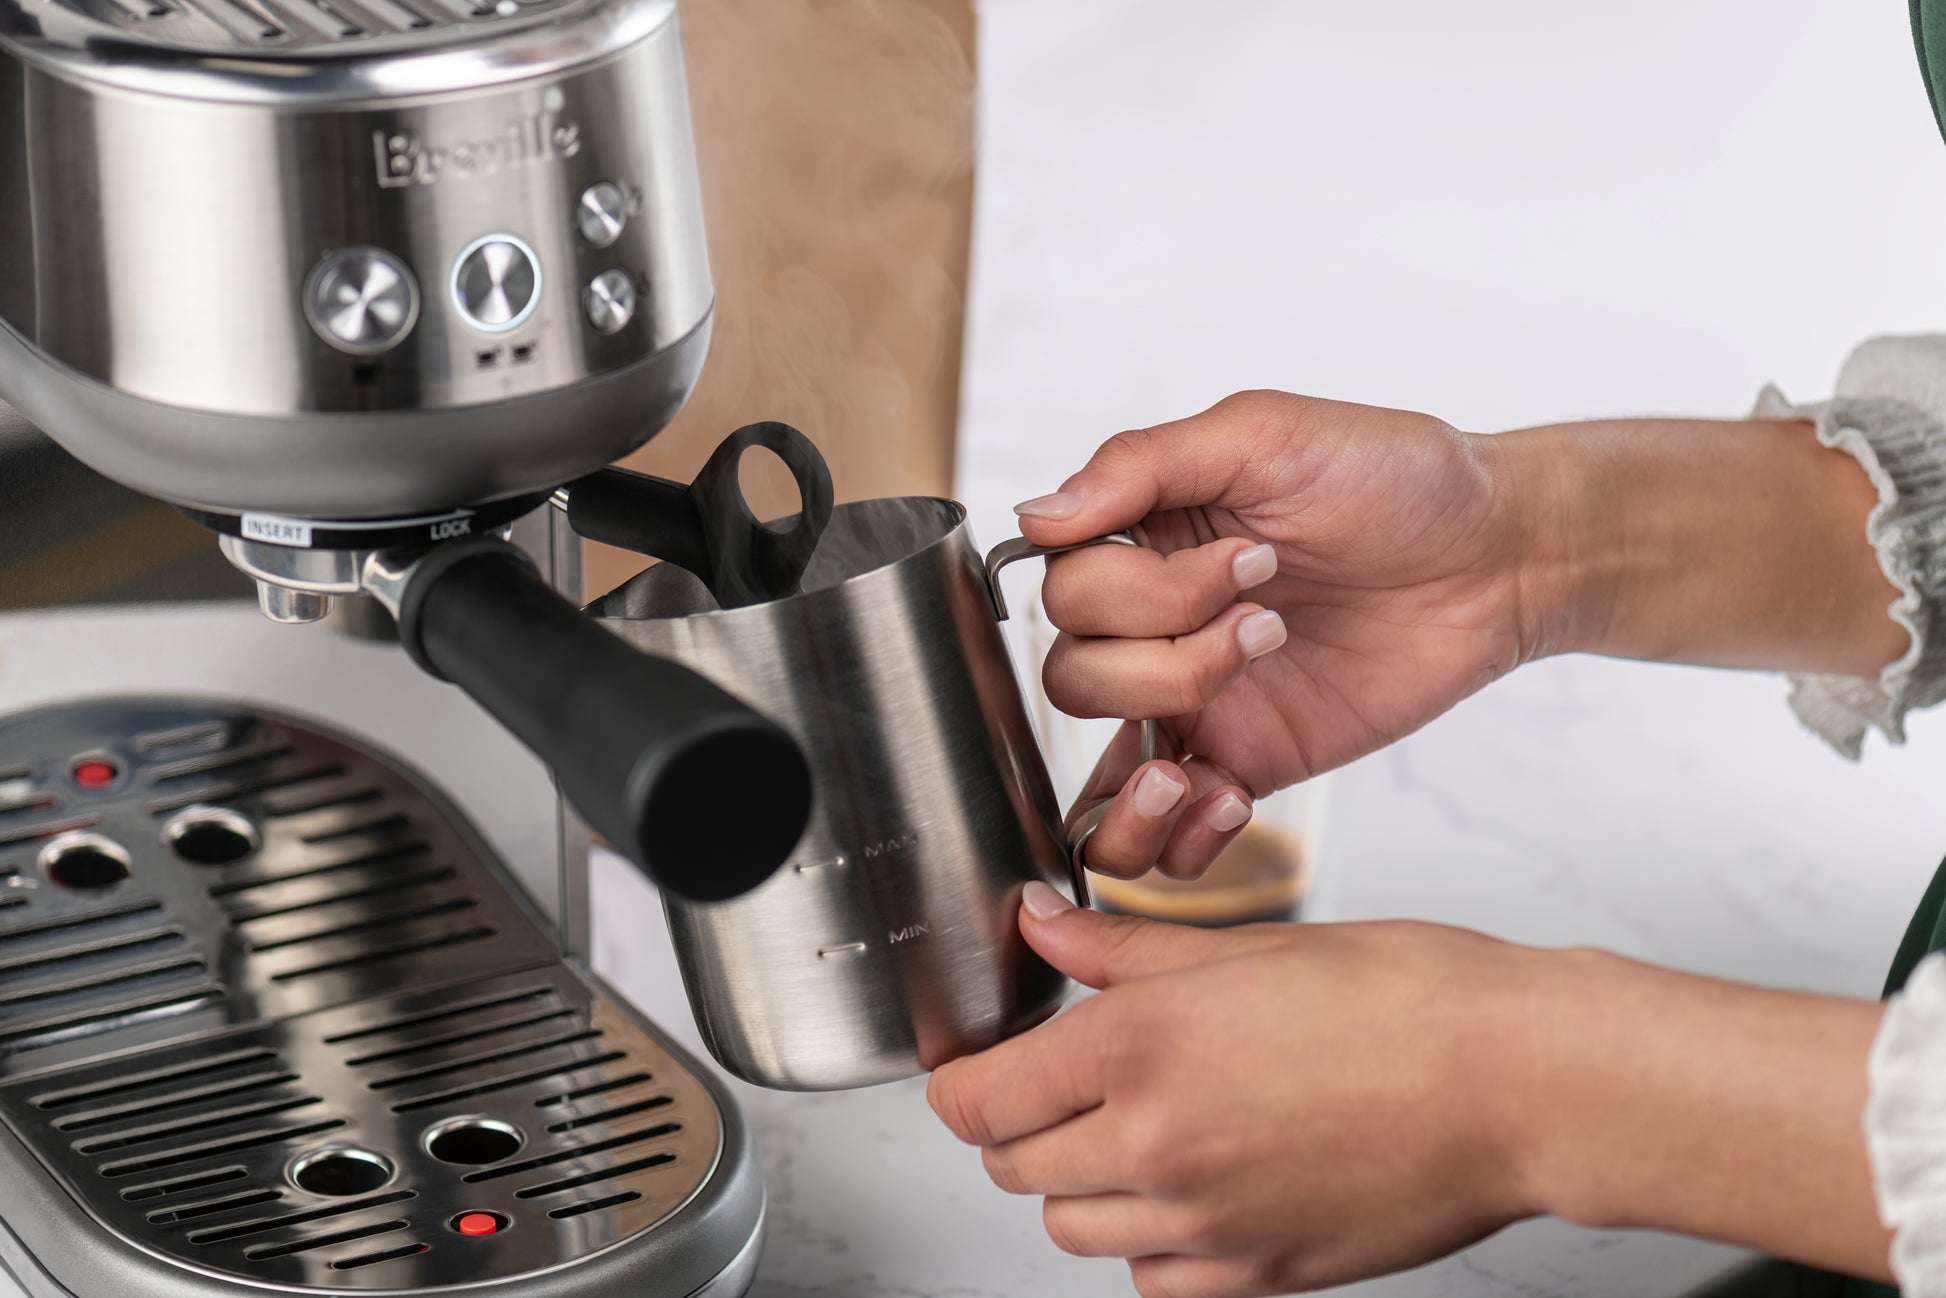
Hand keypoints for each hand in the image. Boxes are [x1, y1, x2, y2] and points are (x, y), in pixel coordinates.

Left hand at [929, 886, 1893, 1295]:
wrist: (1521, 1082)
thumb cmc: (1409, 999)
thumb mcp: (1245, 945)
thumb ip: (1120, 949)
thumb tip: (1042, 927)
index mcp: (1138, 1046)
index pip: (977, 1100)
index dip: (967, 1082)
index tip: (982, 1068)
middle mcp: (1155, 1145)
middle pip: (1013, 1168)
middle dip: (1021, 1126)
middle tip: (1069, 1083)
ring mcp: (1204, 1225)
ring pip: (1072, 1231)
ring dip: (1081, 1185)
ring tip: (1140, 1130)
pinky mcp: (1258, 1276)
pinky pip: (1153, 1285)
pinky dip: (1150, 1248)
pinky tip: (1193, 1192)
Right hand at [1017, 391, 1537, 877]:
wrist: (1499, 558)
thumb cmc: (1393, 478)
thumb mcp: (1263, 434)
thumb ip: (1140, 465)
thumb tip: (1034, 517)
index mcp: (1142, 541)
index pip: (1067, 594)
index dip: (1146, 592)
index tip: (1253, 557)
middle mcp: (1155, 626)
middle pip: (1073, 680)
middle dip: (1169, 663)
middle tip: (1271, 621)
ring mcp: (1197, 704)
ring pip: (1098, 772)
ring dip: (1143, 771)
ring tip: (1209, 755)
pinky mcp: (1247, 764)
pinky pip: (1165, 838)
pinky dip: (1175, 839)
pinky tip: (1231, 797)